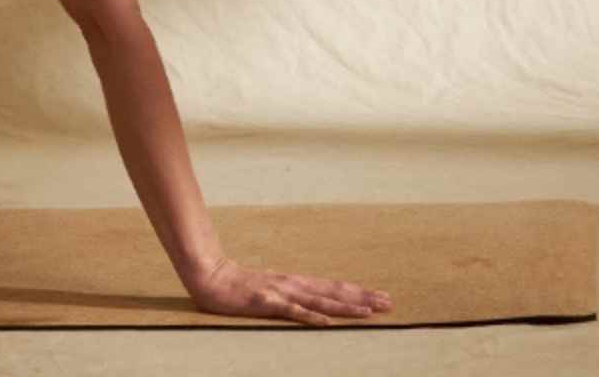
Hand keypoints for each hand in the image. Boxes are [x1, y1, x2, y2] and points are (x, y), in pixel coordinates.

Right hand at [183, 254, 392, 325]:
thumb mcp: (271, 289)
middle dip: (362, 298)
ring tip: (368, 312)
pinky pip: (292, 311)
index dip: (359, 292)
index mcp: (296, 283)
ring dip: (345, 307)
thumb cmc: (239, 286)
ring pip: (319, 302)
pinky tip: (327, 323)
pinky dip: (311, 317)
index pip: (334, 288)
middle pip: (334, 293)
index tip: (382, 297)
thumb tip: (314, 305)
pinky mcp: (265, 302)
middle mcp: (293, 285)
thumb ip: (292, 296)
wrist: (209, 276)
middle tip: (389, 302)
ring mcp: (280, 293)